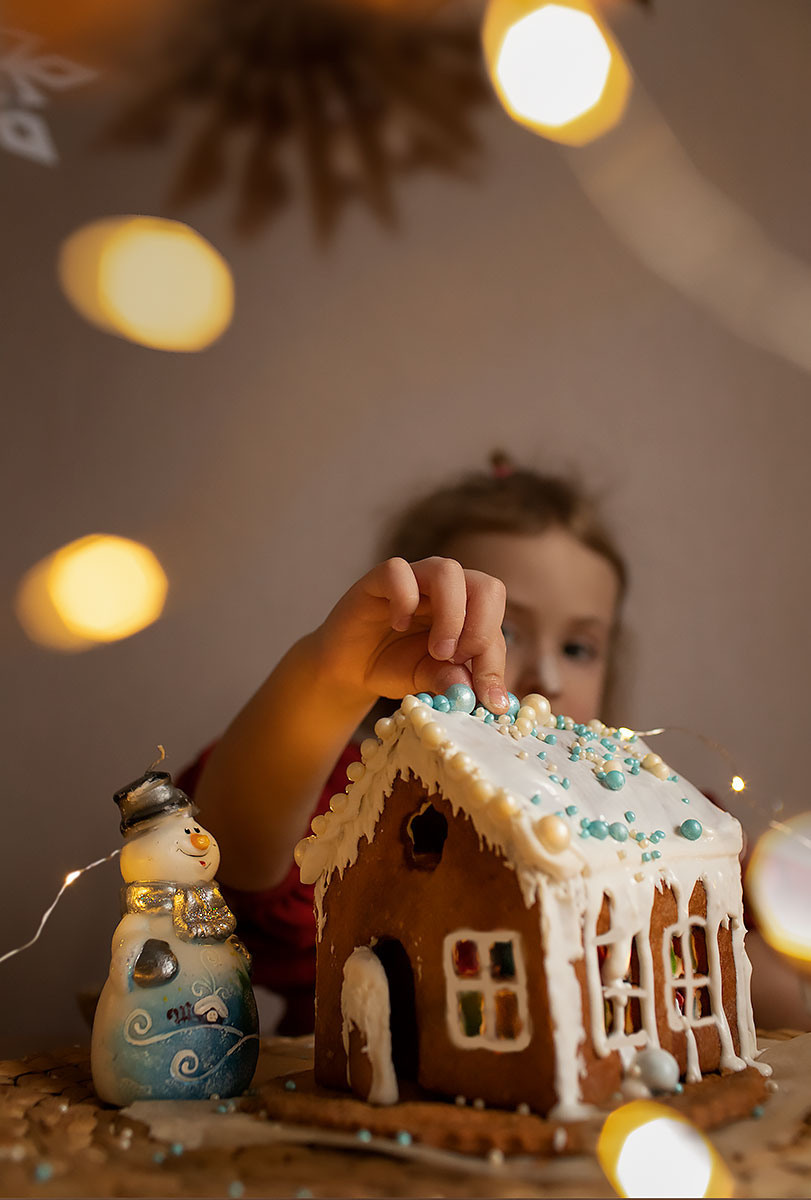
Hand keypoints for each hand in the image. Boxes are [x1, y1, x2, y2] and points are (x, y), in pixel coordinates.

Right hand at [312, 557, 508, 712]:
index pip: (495, 624)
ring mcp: (414, 578)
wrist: (348, 669)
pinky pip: (398, 571)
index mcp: (467, 609)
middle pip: (486, 586)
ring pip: (448, 572)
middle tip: (458, 660)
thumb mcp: (428, 678)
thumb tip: (481, 694)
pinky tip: (398, 624)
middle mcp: (446, 588)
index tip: (489, 700)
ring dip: (450, 616)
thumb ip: (452, 679)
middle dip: (480, 629)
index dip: (494, 662)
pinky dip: (405, 600)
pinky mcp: (379, 578)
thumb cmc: (394, 666)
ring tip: (437, 650)